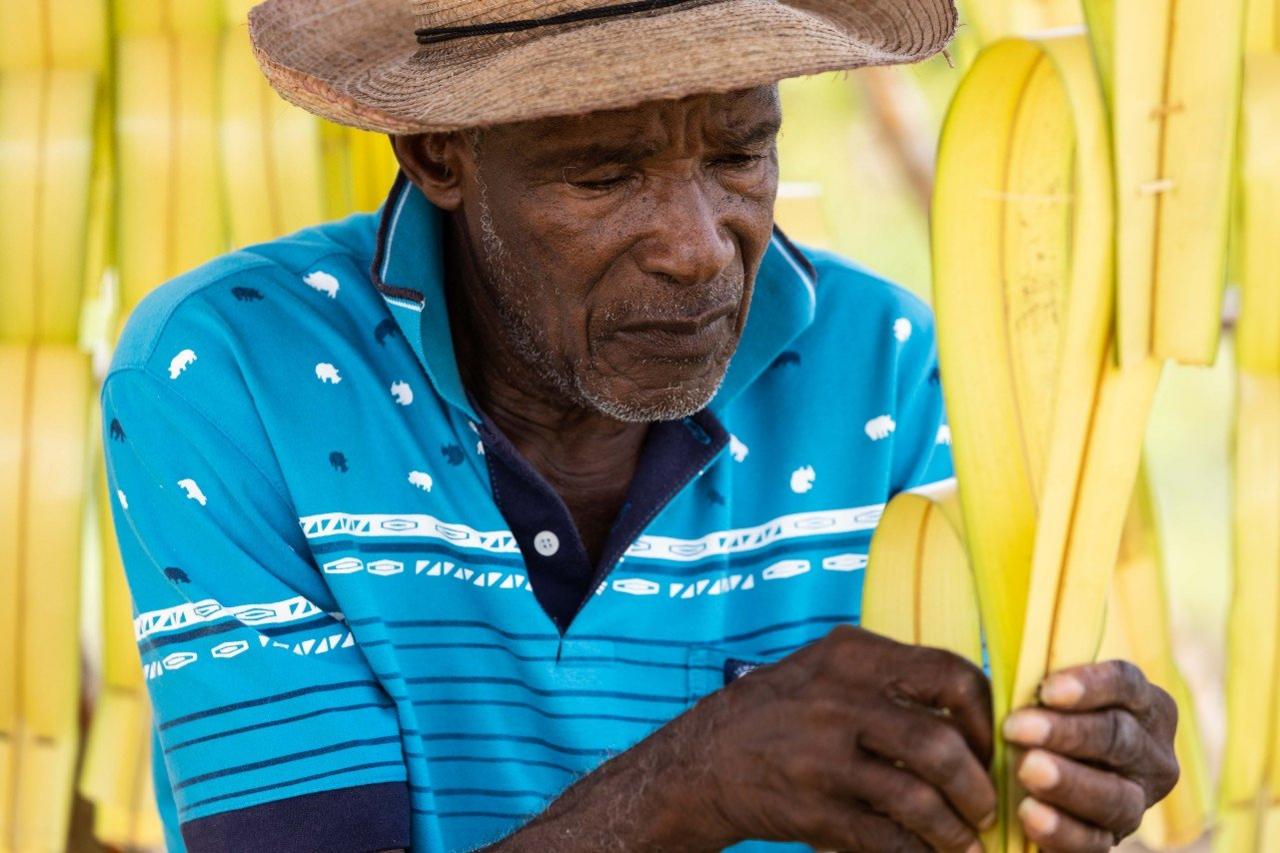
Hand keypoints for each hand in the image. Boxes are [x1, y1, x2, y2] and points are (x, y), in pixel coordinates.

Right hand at [676, 624, 995, 851]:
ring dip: (955, 830)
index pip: (951, 676)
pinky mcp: (812, 809)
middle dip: (977, 786)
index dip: (982, 720)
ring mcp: (822, 758)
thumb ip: (886, 679)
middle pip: (940, 745)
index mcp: (851, 656)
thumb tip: (968, 717)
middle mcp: (838, 701)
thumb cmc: (777, 713)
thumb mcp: (825, 669)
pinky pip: (887, 839)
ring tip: (965, 842)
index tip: (984, 746)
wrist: (703, 760)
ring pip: (919, 800)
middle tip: (984, 806)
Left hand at [1003, 660, 1179, 851]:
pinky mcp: (1114, 839)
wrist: (1047, 779)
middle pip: (1118, 738)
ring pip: (1115, 795)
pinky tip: (1030, 814)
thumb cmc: (1045, 717)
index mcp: (1146, 706)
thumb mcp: (1052, 697)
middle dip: (1066, 733)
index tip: (1046, 689)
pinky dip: (1062, 829)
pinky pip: (1096, 842)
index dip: (1091, 685)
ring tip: (1026, 770)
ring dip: (1068, 782)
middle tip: (1017, 728)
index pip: (1127, 685)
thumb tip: (1014, 677)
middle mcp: (1153, 755)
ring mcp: (1139, 802)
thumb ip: (1044, 689)